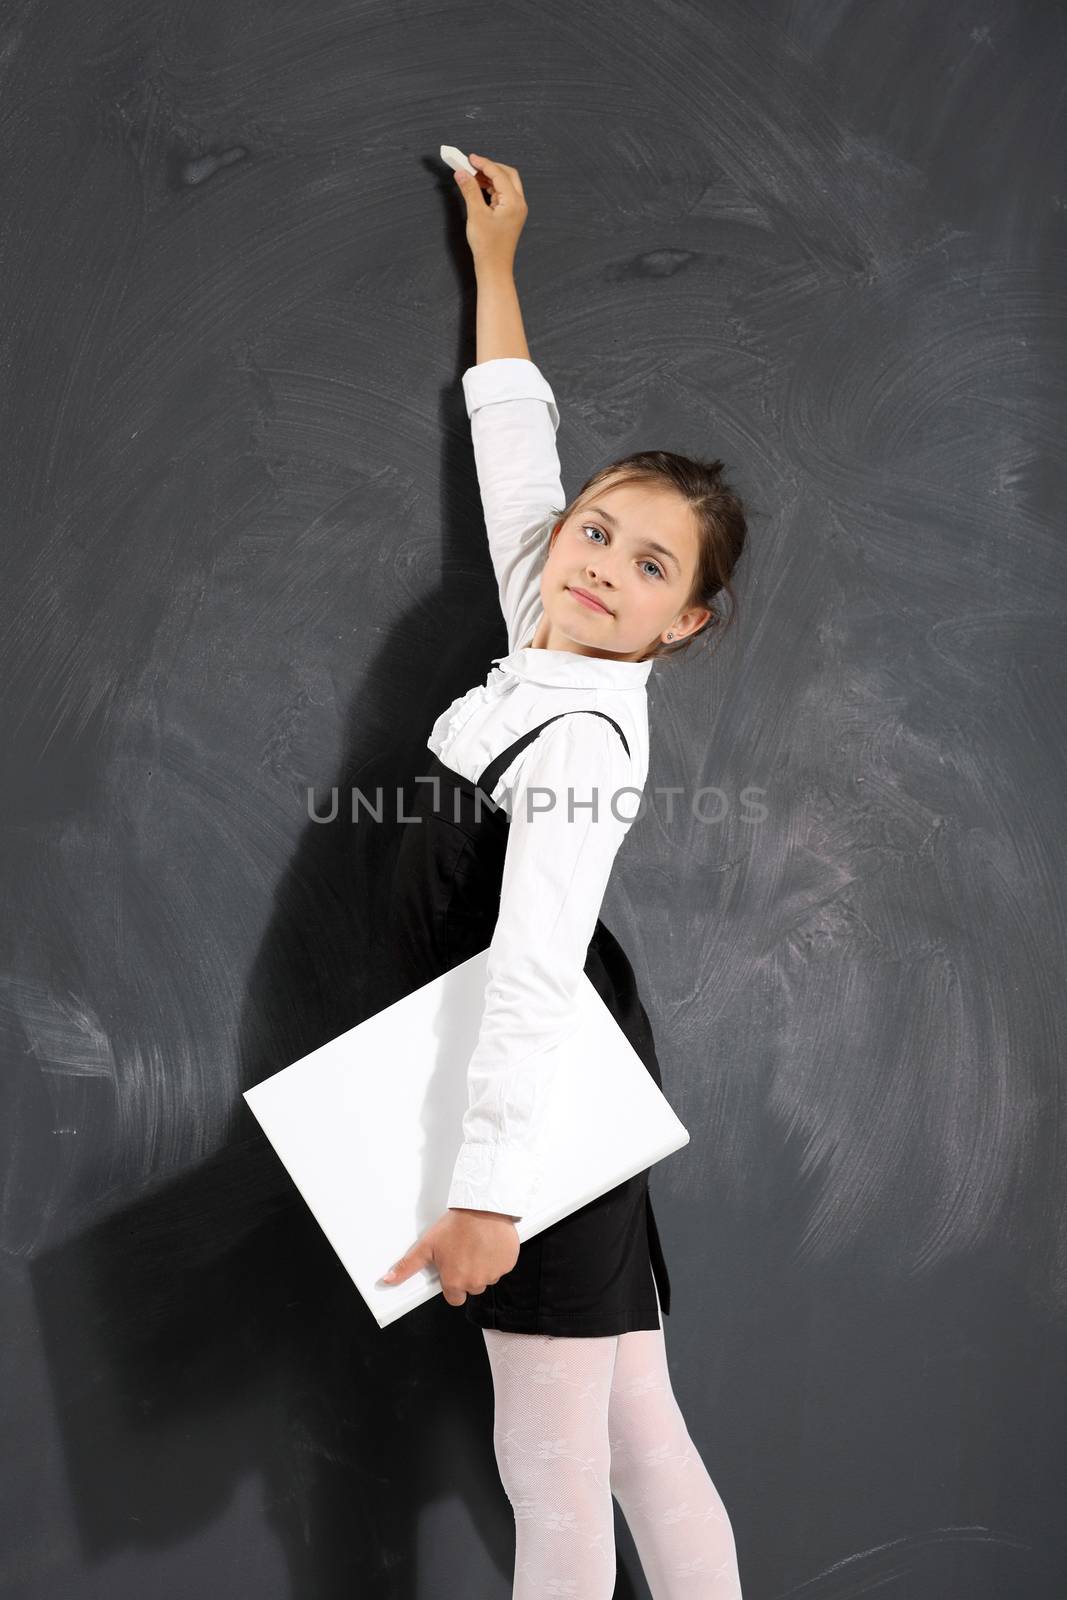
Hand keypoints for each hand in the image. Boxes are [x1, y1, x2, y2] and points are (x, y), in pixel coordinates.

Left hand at [379, 1207, 520, 1305]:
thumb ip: (407, 1266)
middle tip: (464, 1252)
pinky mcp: (508, 1263)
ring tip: (476, 1245)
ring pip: (488, 1277)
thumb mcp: (427, 1245)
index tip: (452, 1268)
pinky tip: (489, 1243)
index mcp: (455, 1282)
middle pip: (471, 1288)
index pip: (453, 1298)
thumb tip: (387, 1281)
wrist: (482, 1207)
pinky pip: (502, 1266)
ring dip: (483, 1266)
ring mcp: (494, 1273)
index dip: (452, 1283)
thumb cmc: (455, 1225)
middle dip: (468, 1274)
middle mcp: (476, 1282)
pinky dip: (497, 1258)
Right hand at [453, 153, 527, 272]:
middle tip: (472, 165)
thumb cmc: (488, 247)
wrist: (494, 268)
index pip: (499, 173)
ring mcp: (516, 210)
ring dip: (489, 177)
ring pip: (505, 184)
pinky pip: (502, 194)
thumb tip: (462, 172)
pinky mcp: (510, 216)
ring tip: (472, 176)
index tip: (469, 158)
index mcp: (514, 202)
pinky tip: (479, 188)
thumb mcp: (476, 214)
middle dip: (489, 167)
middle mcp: (519, 204)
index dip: (483, 163)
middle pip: (507, 174)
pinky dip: (491, 188)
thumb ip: (469, 190)